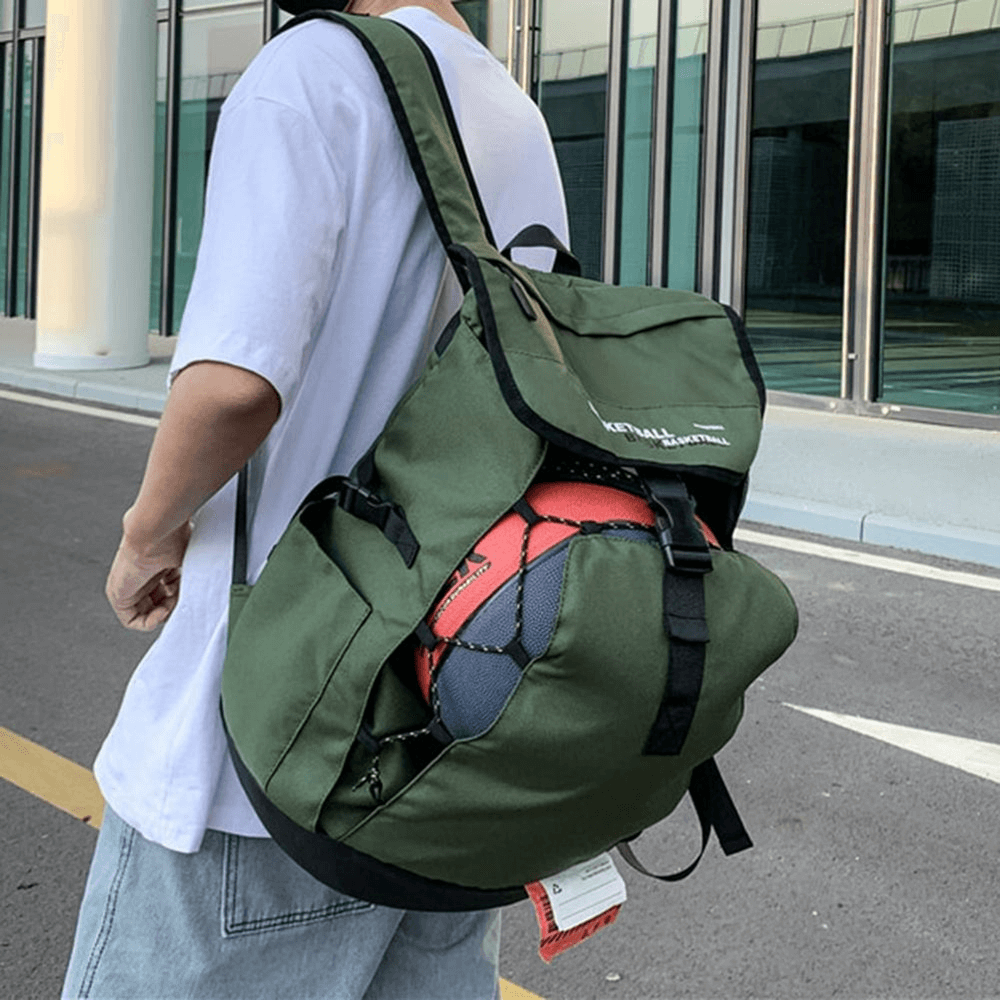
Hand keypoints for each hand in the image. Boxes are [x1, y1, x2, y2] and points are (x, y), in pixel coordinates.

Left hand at [105, 516, 192, 630]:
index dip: (180, 596)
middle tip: (181, 602)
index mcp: (157, 563)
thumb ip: (192, 576)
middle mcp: (142, 575)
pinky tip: (162, 611)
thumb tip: (201, 593)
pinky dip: (149, 622)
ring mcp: (129, 585)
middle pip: (158, 602)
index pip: (169, 589)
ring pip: (146, 612)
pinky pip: (131, 621)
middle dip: (172, 607)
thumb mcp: (189, 560)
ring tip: (172, 605)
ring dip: (163, 614)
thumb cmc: (172, 537)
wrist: (153, 531)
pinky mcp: (117, 595)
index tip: (188, 593)